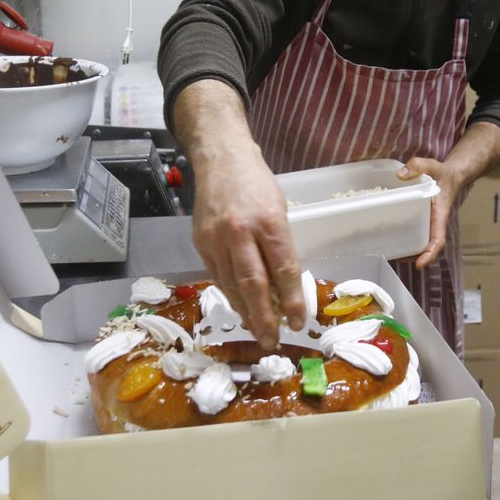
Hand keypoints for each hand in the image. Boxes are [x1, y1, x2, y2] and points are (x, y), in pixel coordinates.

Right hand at [189, 148, 304, 349]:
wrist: (219, 159)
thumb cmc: (256, 183)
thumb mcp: (279, 209)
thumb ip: (280, 246)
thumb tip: (284, 288)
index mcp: (268, 220)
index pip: (283, 269)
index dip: (292, 299)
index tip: (299, 321)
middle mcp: (239, 231)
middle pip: (253, 284)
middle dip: (265, 317)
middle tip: (273, 340)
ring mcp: (216, 238)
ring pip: (231, 285)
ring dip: (246, 313)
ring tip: (258, 332)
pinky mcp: (200, 242)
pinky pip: (217, 276)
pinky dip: (230, 296)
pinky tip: (240, 309)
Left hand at [400, 157, 465, 268]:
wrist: (452, 176)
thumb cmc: (443, 174)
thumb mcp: (433, 165)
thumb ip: (418, 166)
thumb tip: (400, 175)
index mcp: (439, 215)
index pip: (438, 239)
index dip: (430, 254)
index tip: (420, 264)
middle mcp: (434, 223)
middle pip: (427, 247)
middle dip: (413, 257)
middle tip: (395, 260)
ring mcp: (428, 223)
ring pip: (420, 243)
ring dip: (408, 252)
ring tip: (389, 255)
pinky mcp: (422, 220)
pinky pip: (415, 233)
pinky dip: (405, 239)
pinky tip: (390, 239)